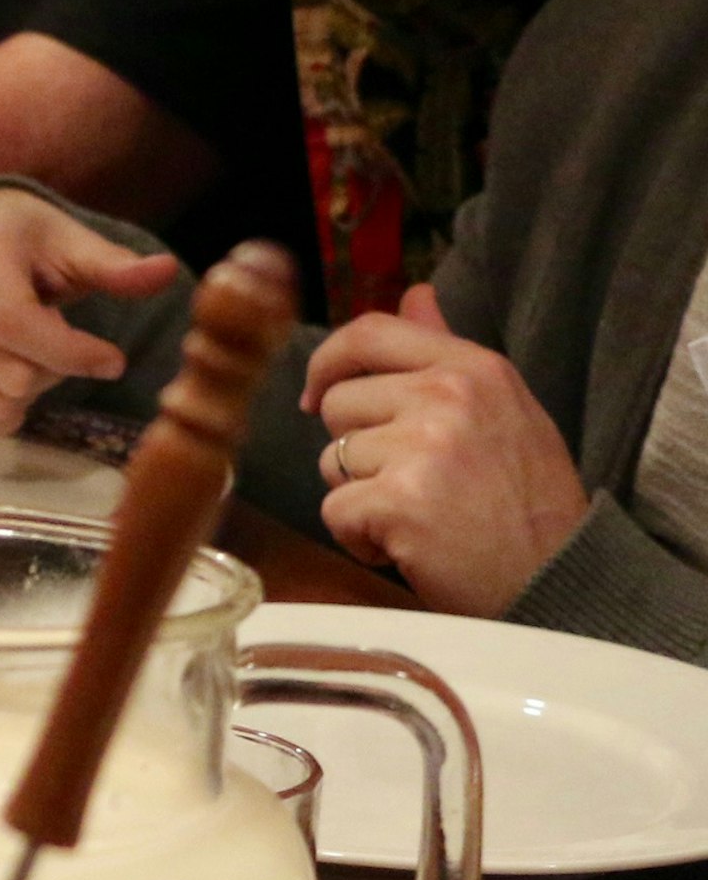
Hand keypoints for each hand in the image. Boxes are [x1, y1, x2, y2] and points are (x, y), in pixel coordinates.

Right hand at [0, 186, 178, 437]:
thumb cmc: (30, 242)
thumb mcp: (74, 243)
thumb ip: (116, 266)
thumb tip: (167, 272)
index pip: (21, 328)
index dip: (74, 355)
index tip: (115, 360)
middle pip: (14, 376)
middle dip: (55, 370)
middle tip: (60, 343)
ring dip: (29, 392)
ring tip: (30, 354)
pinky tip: (8, 382)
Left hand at [304, 283, 587, 612]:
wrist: (564, 584)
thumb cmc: (530, 503)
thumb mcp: (506, 409)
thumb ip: (447, 350)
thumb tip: (414, 294)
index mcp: (473, 368)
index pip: (370, 332)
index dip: (329, 361)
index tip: (315, 395)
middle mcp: (447, 396)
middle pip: (338, 403)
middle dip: (356, 448)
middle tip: (411, 484)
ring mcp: (422, 447)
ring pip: (332, 459)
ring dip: (360, 496)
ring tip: (419, 517)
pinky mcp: (400, 502)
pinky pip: (335, 511)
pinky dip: (360, 539)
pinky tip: (409, 549)